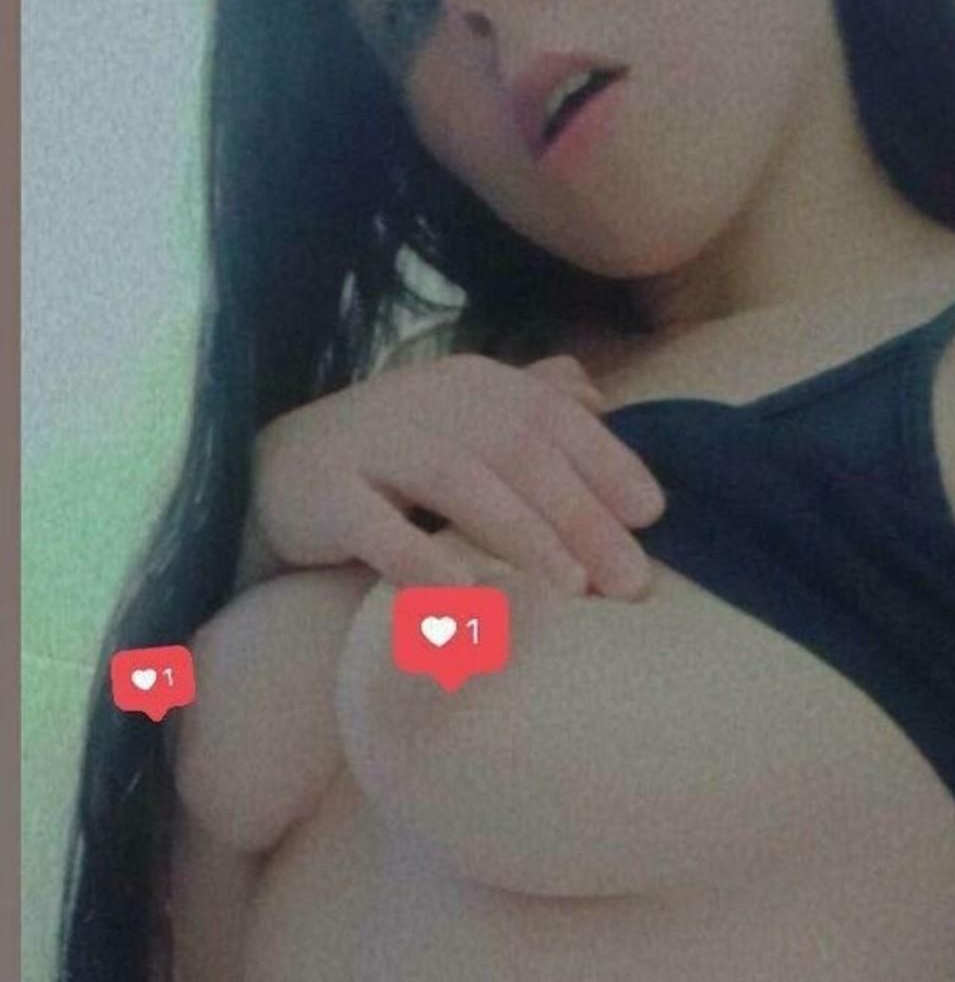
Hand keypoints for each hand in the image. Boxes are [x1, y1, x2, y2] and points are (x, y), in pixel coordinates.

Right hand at [243, 352, 665, 600]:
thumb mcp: (459, 423)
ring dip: (522, 537)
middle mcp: (424, 403)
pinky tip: (467, 597)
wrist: (272, 477)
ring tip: (569, 590)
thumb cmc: (386, 462)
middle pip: (518, 455)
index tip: (654, 516)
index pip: (552, 420)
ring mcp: (371, 445)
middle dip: (582, 517)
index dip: (607, 463)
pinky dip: (425, 560)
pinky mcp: (324, 495)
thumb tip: (596, 397)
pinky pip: (379, 528)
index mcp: (469, 385)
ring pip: (460, 483)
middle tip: (629, 581)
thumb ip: (526, 405)